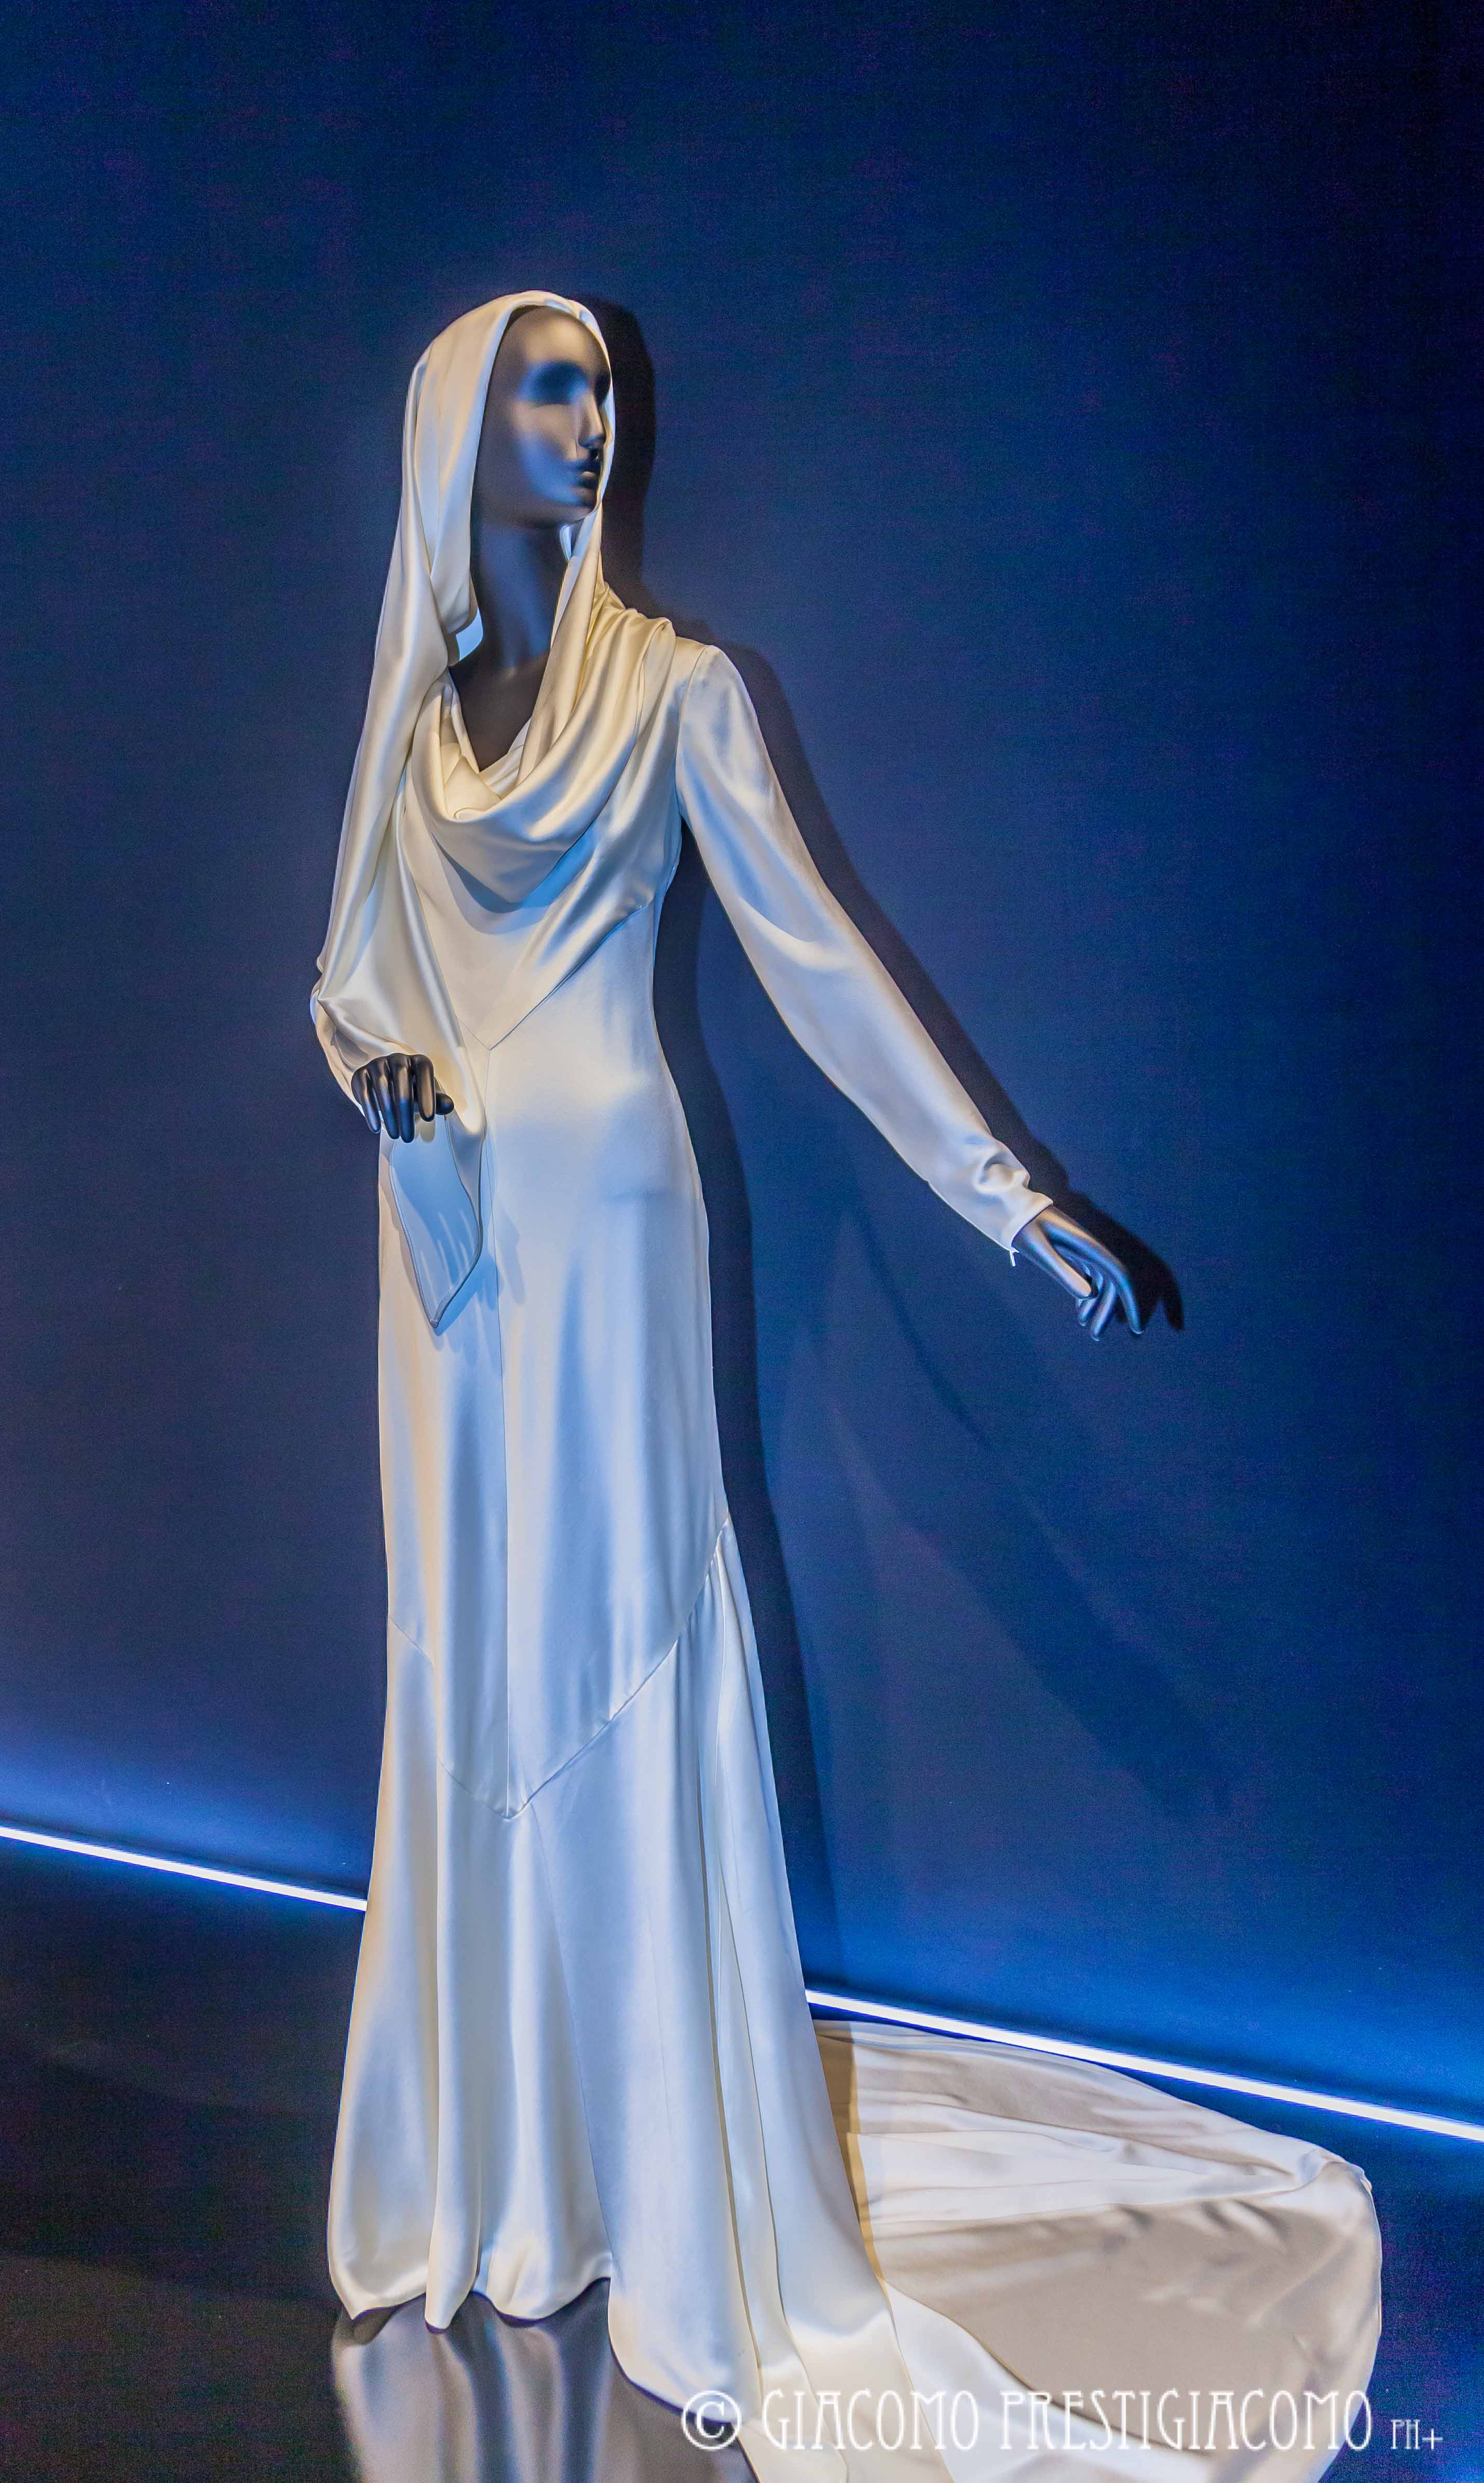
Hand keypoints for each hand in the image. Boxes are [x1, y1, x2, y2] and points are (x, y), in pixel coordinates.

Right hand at [351, 1054, 453, 1142]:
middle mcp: (397, 1058)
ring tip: (395, 1136)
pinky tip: (375, 1128)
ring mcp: (378, 1064)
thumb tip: (450, 1106)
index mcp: (417, 1061)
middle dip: (405, 1110)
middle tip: (409, 1136)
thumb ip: (438, 1101)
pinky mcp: (361, 1074)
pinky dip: (370, 1111)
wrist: (386, 1088)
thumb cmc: (413, 1093)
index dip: (427, 1094)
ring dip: (388, 1113)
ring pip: (382, 1086)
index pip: (424, 1071)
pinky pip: (365, 1092)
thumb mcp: (426, 1098)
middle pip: (401, 1079)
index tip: (429, 1119)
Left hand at [1013, 1206, 1142, 1339]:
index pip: (1119, 1276)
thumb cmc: (1024, 1227)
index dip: (1130, 1301)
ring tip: (1088, 1329)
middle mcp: (1091, 1248)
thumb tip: (1089, 1295)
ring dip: (1096, 1306)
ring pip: (1100, 1282)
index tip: (1135, 1326)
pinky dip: (1087, 1296)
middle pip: (1110, 1283)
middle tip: (1096, 1336)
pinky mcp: (1074, 1253)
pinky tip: (1081, 1313)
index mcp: (1088, 1246)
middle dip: (1107, 1311)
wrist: (1014, 1210)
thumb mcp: (1039, 1250)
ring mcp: (1084, 1251)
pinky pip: (1089, 1277)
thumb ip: (1062, 1271)